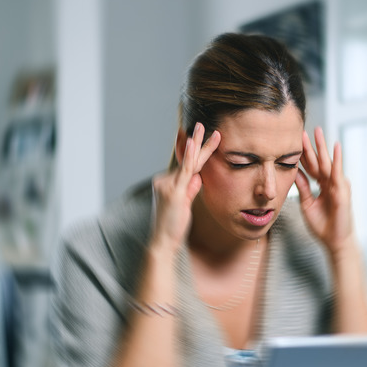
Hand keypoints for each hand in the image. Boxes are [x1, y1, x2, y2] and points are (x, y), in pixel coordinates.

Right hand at [150, 123, 219, 252]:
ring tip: (203, 128)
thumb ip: (191, 190)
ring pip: (188, 163)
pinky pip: (185, 172)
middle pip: (186, 160)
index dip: (190, 151)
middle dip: (194, 141)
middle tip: (200, 124)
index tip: (194, 136)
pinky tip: (192, 143)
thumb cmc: (172, 226)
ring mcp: (168, 185)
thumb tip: (198, 178)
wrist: (162, 242)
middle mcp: (165, 181)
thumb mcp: (185, 205)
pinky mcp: (174, 192)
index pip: (184, 165)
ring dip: (197, 145)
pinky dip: (189, 157)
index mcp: (168, 183)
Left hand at [295, 127, 355, 255]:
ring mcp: (337, 185)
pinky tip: (336, 147)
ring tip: (318, 132)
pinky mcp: (342, 190)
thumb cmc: (323, 225)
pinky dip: (337, 159)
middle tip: (304, 129)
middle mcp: (330, 182)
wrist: (334, 241)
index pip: (311, 166)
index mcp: (322, 185)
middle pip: (319, 161)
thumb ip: (302, 187)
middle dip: (311, 145)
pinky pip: (338, 173)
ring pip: (327, 163)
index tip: (294, 141)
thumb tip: (293, 171)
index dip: (303, 154)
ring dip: (323, 147)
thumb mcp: (307, 203)